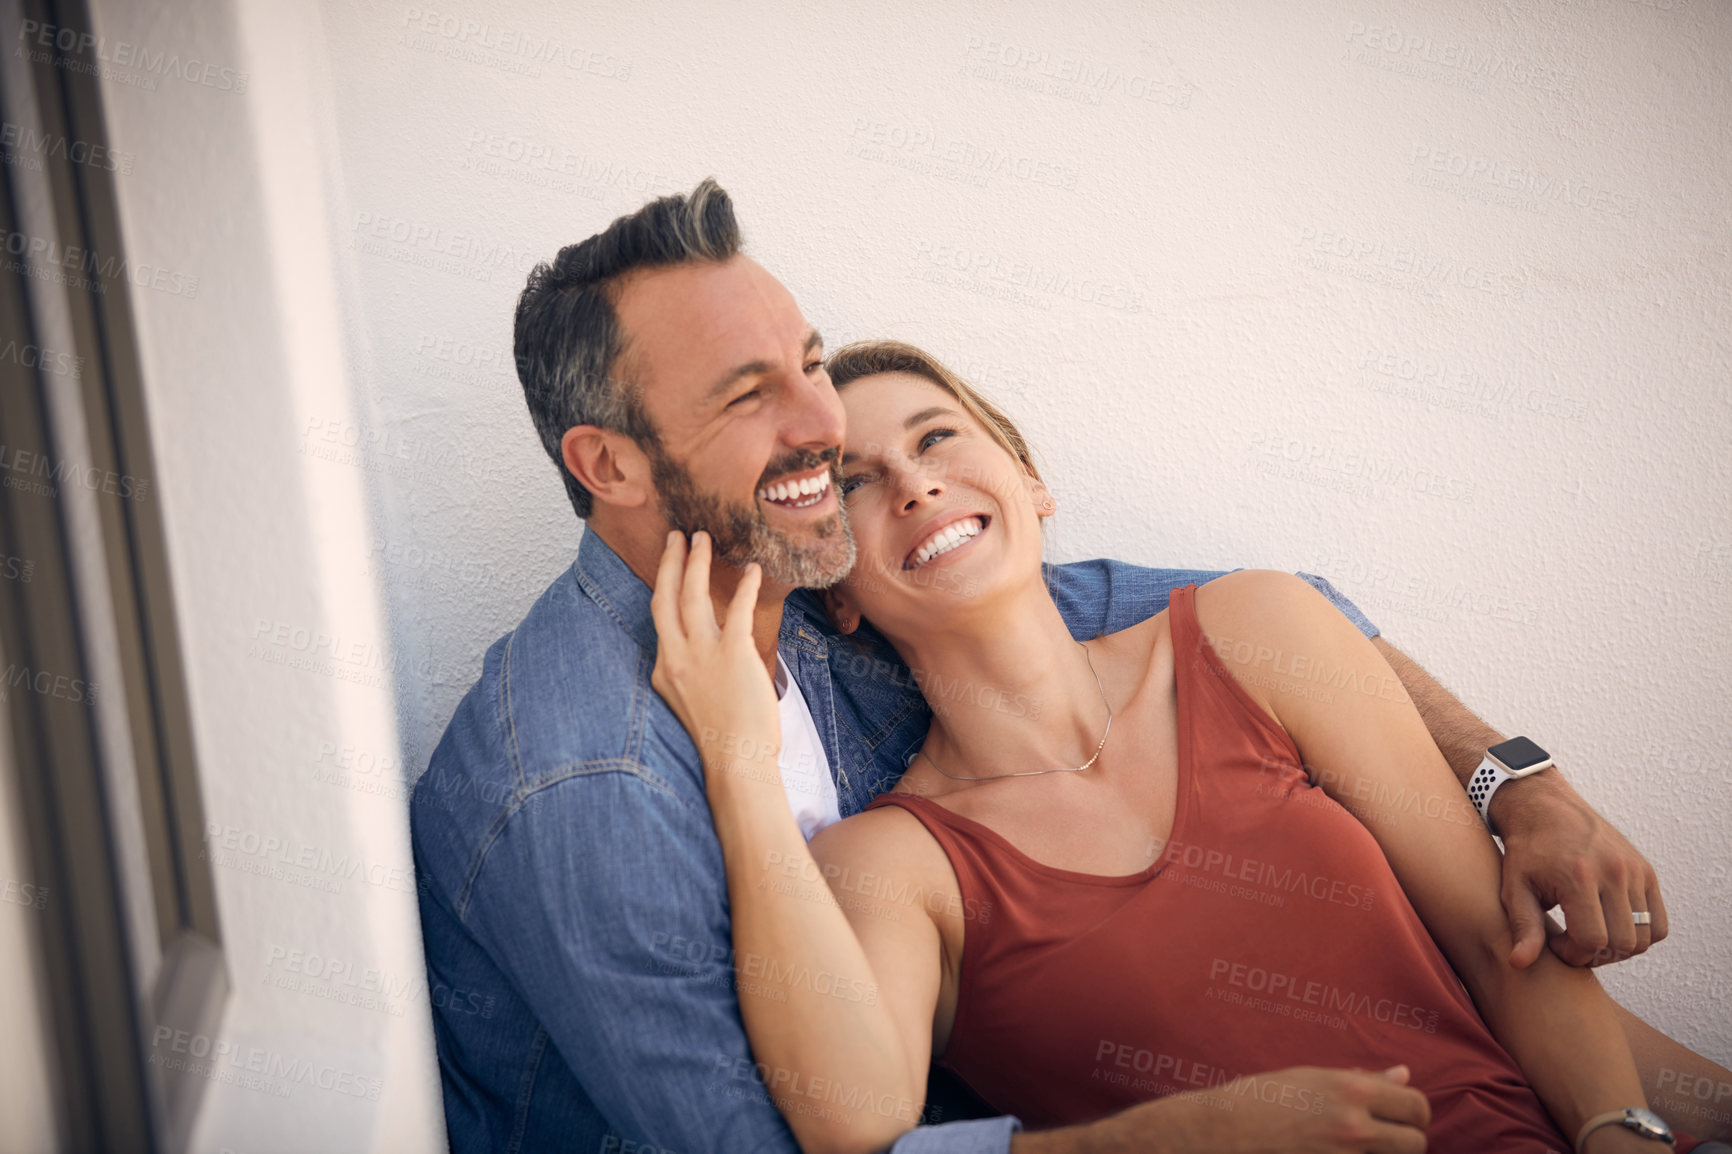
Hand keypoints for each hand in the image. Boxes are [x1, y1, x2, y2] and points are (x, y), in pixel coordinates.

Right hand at [648, 530, 780, 788]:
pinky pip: (737, 609)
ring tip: (704, 540)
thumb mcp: (690, 703)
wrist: (735, 763)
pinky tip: (752, 569)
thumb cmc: (722, 740)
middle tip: (677, 536)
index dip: (665, 589)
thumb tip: (711, 658)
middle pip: (666, 596)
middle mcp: (676, 657)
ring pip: (692, 595)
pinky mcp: (733, 654)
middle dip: (671, 562)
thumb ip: (693, 675)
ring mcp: (702, 654)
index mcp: (664, 669)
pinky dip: (745, 586)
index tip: (671, 568)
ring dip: (697, 562)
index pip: (661, 620)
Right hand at [1012, 1064, 1429, 1153]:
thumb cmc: (1257, 1102)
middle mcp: (1353, 1126)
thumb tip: (1403, 1075)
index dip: (1414, 1113)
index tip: (1400, 1117)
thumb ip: (1360, 1080)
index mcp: (1349, 1089)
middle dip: (1405, 1142)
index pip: (1417, 1105)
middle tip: (1381, 1140)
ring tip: (1355, 1148)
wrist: (1214, 1137)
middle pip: (1417, 1143)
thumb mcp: (1307, 1079)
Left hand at [1492, 770, 1667, 967]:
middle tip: (1572, 943)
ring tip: (1590, 934)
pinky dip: (1640, 934)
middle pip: (1623, 943)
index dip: (1572, 954)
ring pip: (1645, 937)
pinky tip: (1609, 925)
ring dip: (1619, 948)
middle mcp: (1614, 872)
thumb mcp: (1514, 887)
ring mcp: (1635, 871)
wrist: (1545, 808)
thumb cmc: (1526, 851)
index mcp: (1579, 876)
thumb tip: (1519, 964)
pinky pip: (1658, 923)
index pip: (1593, 940)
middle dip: (1596, 954)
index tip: (1554, 943)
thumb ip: (1523, 926)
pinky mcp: (1646, 871)